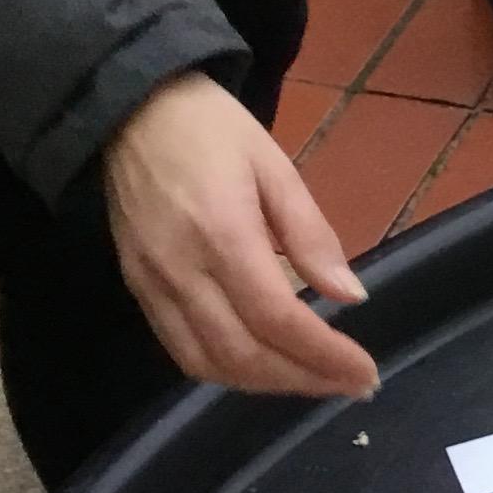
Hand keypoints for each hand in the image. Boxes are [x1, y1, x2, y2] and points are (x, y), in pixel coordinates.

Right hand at [101, 74, 376, 400]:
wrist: (125, 107)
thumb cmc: (209, 129)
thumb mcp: (275, 165)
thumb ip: (311, 234)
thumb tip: (350, 296)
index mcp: (222, 233)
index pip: (277, 318)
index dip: (325, 356)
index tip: (366, 373)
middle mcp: (181, 270)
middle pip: (243, 354)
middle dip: (302, 380)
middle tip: (349, 384)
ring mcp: (151, 284)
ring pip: (208, 363)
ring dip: (265, 385)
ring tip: (313, 381)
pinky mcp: (136, 288)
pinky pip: (180, 350)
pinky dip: (225, 370)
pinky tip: (263, 365)